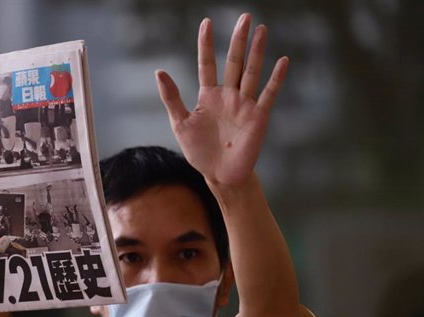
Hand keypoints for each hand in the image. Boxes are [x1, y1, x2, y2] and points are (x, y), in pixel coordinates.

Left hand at [156, 13, 287, 187]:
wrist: (219, 175)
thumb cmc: (199, 151)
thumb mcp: (180, 123)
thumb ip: (172, 98)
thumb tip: (159, 71)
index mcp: (208, 96)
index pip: (207, 64)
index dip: (206, 44)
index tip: (206, 22)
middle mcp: (228, 96)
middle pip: (233, 62)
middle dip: (238, 40)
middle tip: (244, 17)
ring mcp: (244, 105)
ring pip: (251, 73)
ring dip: (257, 52)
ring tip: (261, 29)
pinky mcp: (258, 117)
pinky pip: (268, 94)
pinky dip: (276, 78)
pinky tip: (282, 61)